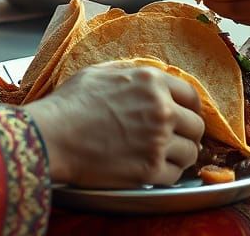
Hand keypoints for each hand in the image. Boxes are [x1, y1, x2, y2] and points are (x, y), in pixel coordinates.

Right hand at [23, 63, 204, 186]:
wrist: (53, 135)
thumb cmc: (71, 102)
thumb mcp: (102, 72)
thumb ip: (130, 72)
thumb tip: (142, 76)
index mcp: (152, 81)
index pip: (191, 96)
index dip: (191, 108)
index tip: (187, 116)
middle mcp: (162, 109)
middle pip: (196, 126)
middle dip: (188, 133)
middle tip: (177, 139)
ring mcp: (157, 140)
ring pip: (190, 152)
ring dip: (180, 155)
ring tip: (165, 155)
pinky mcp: (149, 170)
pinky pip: (175, 175)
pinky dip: (168, 174)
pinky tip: (154, 169)